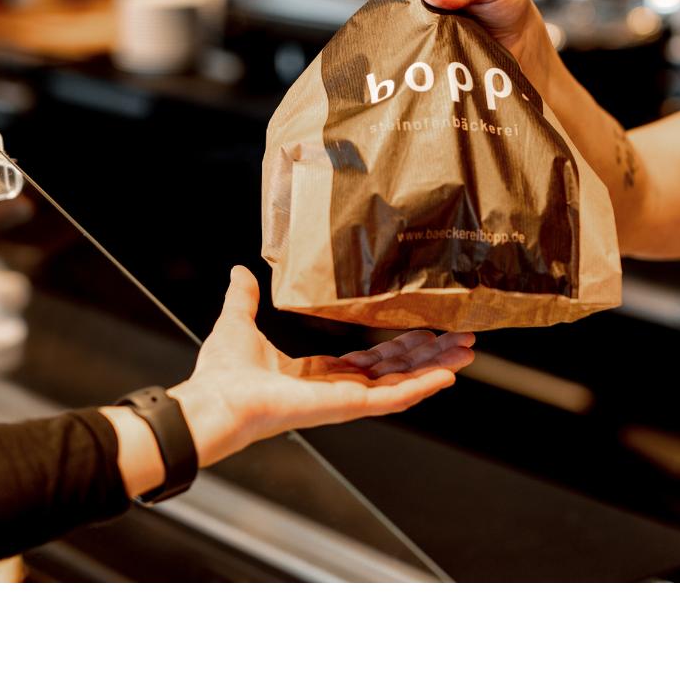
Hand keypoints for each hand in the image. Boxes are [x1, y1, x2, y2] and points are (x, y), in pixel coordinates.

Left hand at [168, 267, 473, 466]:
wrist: (214, 402)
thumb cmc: (220, 374)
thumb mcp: (238, 322)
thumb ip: (244, 298)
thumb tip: (240, 271)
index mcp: (313, 376)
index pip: (365, 363)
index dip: (395, 349)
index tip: (422, 332)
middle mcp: (334, 391)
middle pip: (393, 372)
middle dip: (428, 356)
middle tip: (460, 339)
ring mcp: (344, 402)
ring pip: (401, 384)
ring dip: (435, 367)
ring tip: (466, 351)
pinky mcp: (347, 408)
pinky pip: (392, 399)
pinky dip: (421, 387)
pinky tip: (448, 375)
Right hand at [396, 0, 555, 87]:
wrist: (523, 39)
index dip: (402, 6)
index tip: (411, 27)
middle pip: (397, 16)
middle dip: (405, 32)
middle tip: (414, 51)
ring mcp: (420, 27)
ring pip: (403, 40)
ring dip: (412, 52)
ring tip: (418, 67)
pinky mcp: (426, 51)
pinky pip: (415, 58)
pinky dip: (420, 66)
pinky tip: (423, 75)